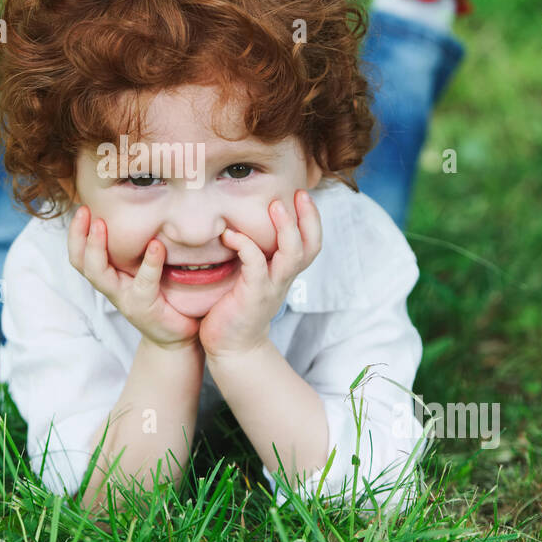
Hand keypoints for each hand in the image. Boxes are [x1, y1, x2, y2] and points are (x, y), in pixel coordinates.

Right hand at [66, 205, 199, 349]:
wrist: (177, 335)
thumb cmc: (163, 296)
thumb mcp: (146, 269)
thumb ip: (140, 247)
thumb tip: (145, 207)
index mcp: (109, 275)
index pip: (81, 254)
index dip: (76, 233)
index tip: (82, 208)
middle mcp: (111, 286)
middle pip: (81, 262)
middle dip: (78, 236)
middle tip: (83, 211)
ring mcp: (124, 297)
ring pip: (98, 274)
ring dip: (96, 248)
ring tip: (101, 225)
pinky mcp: (143, 306)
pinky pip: (143, 283)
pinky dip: (149, 263)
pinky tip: (156, 246)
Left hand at [199, 190, 321, 360]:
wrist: (231, 348)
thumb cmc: (237, 308)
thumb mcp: (252, 277)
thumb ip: (255, 254)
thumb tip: (243, 221)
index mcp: (285, 272)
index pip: (311, 243)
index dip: (312, 219)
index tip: (301, 194)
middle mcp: (283, 278)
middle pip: (311, 247)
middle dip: (308, 218)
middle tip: (297, 193)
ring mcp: (271, 287)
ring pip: (292, 255)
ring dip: (286, 229)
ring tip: (275, 206)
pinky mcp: (253, 295)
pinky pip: (256, 265)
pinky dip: (246, 245)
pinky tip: (230, 234)